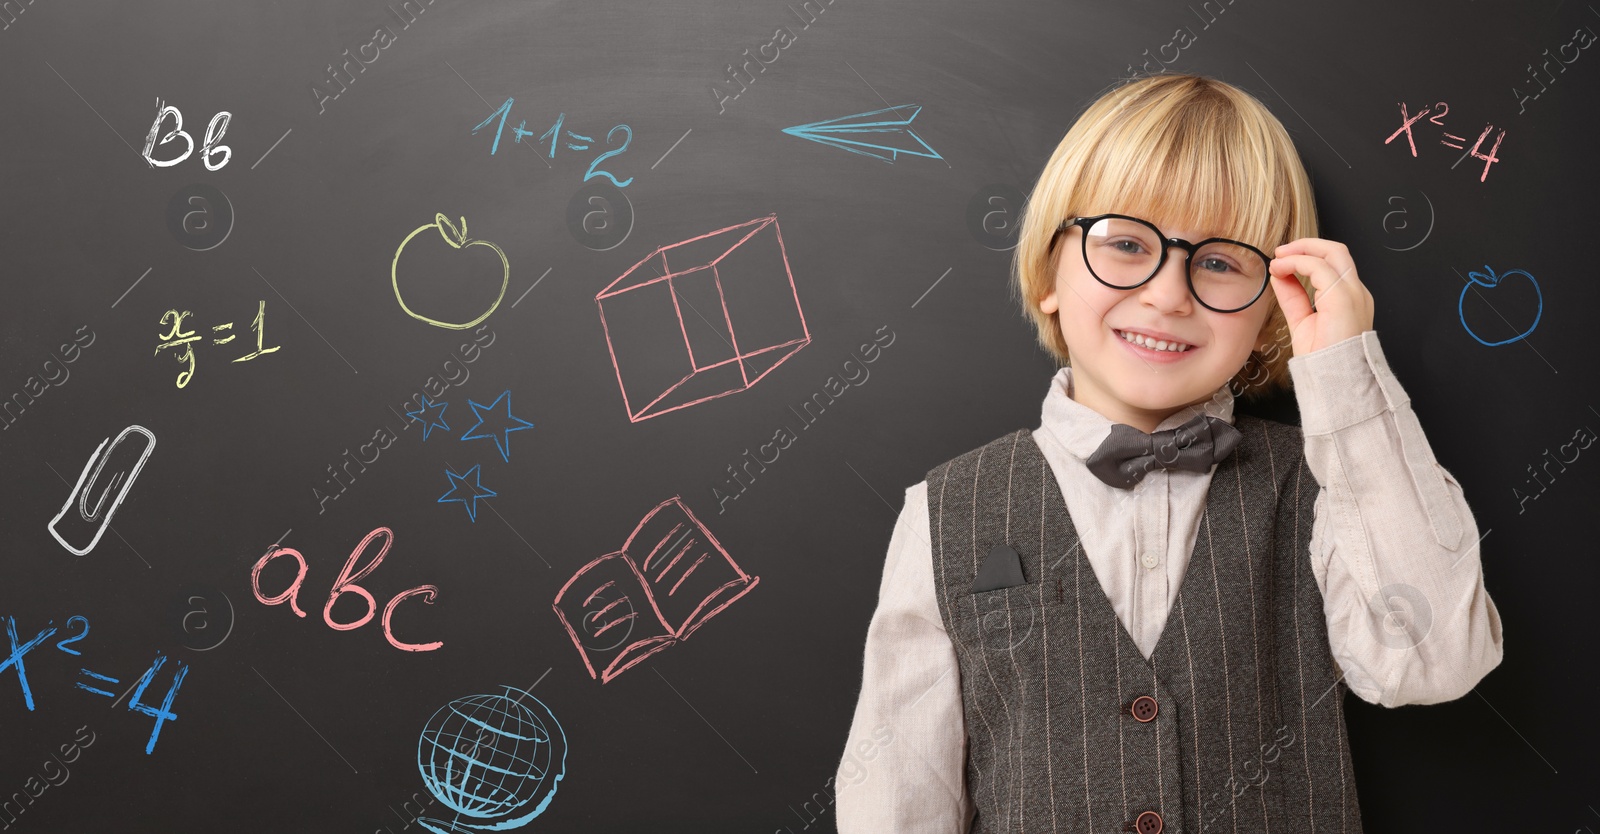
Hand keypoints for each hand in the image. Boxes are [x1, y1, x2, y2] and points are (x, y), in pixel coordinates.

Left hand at [1268, 238, 1374, 355]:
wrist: (1334, 380)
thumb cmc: (1323, 359)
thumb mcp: (1302, 320)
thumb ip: (1293, 296)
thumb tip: (1280, 275)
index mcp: (1348, 298)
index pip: (1332, 265)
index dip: (1306, 257)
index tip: (1282, 261)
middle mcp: (1355, 292)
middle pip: (1337, 251)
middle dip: (1307, 245)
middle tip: (1280, 252)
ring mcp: (1352, 293)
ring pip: (1332, 252)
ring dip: (1301, 250)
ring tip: (1278, 259)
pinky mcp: (1343, 298)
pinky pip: (1320, 268)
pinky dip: (1297, 263)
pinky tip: (1281, 269)